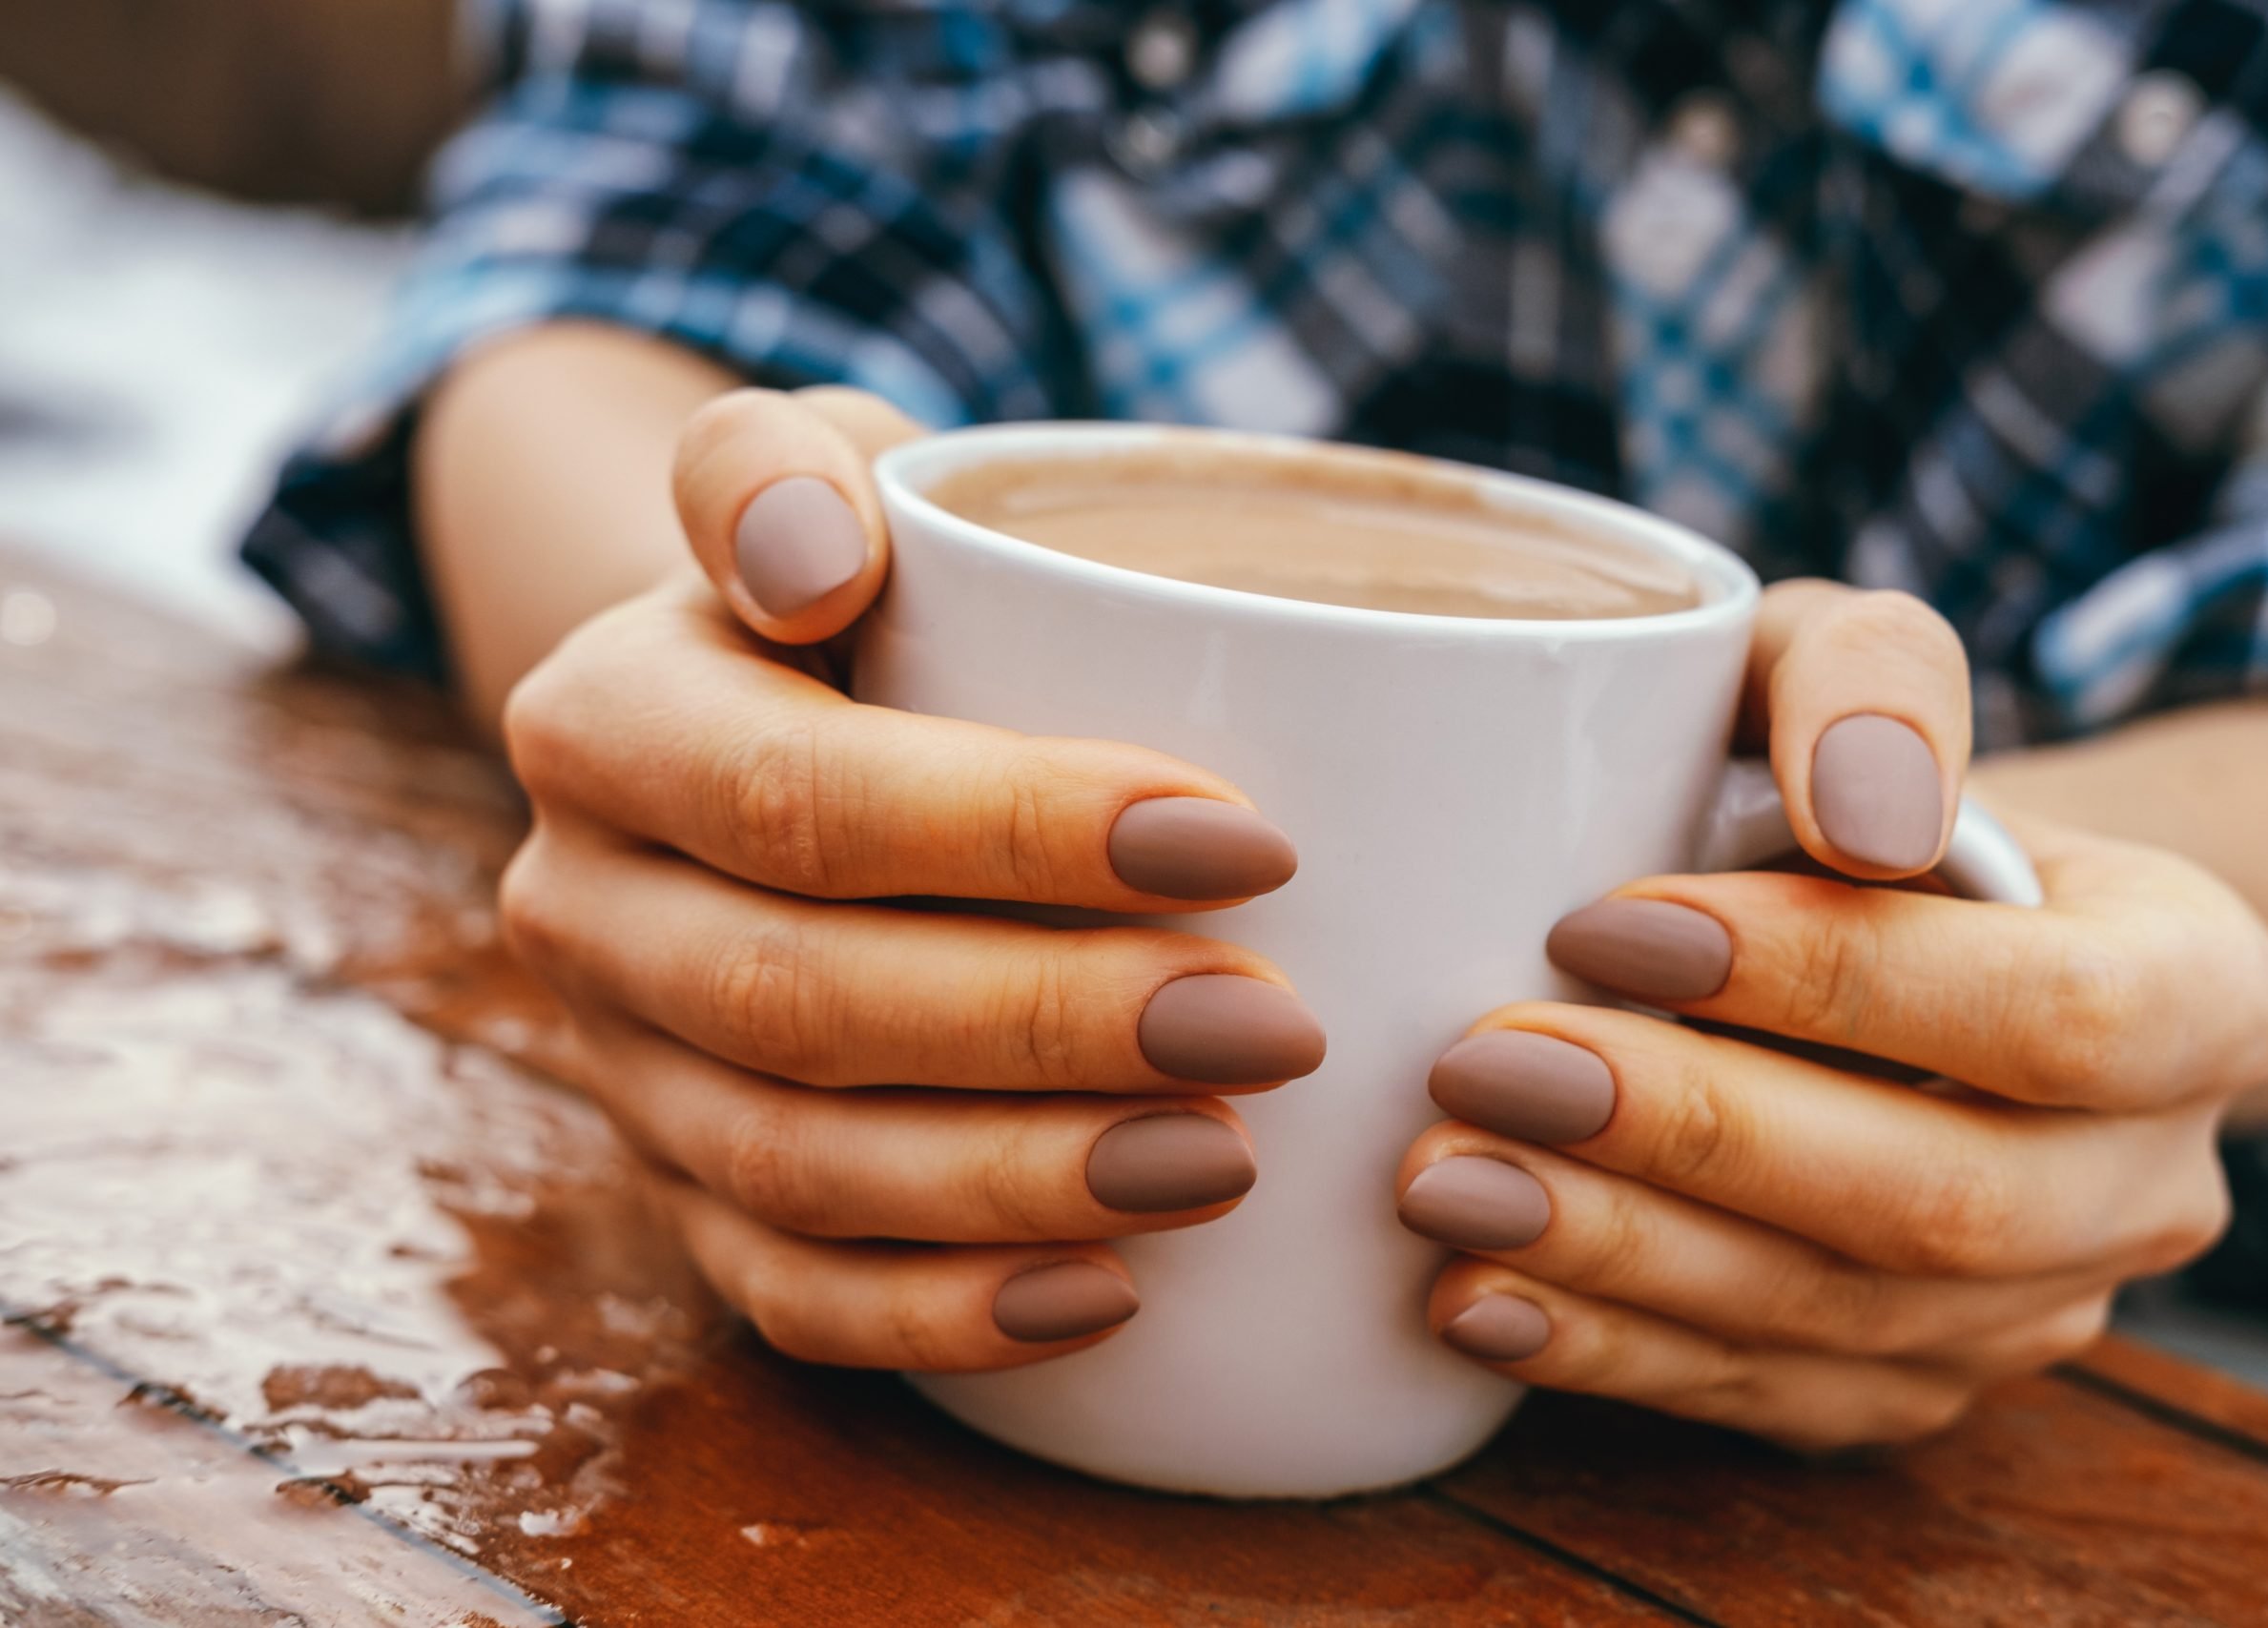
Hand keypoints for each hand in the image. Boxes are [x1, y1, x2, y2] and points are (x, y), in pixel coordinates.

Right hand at [498, 387, 1324, 1370]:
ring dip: (1013, 1183)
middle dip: (1044, 1029)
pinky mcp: (681, 1189)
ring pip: (792, 1169)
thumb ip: (780, 467)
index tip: (1249, 845)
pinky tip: (1107, 1296)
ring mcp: (622, 1069)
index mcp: (604, 722)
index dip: (1015, 834)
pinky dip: (941, 1315)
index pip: (800, 797)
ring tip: (1219, 1162)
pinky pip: (786, 1288)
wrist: (760, 718)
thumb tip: (806, 556)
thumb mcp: (816, 471)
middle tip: (1266, 1032)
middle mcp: (581, 907)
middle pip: (798, 1000)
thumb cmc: (852, 586)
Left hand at [1396, 581, 2267, 1449]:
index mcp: (2209, 990)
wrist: (1888, 933)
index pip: (2054, 1013)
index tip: (1599, 920)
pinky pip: (1770, 1398)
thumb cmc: (1859, 777)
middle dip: (1694, 1136)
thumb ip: (1874, 685)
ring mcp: (2041, 1310)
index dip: (1830, 980)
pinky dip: (1609, 1353)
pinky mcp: (1916, 1388)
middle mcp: (2152, 1180)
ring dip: (1621, 1257)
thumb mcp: (1866, 667)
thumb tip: (1866, 818)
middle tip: (1481, 1068)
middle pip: (1942, 1200)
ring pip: (1842, 1320)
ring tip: (1442, 1181)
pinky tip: (1473, 1296)